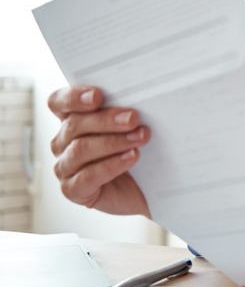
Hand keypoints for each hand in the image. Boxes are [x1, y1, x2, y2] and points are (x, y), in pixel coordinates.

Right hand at [48, 86, 150, 217]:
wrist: (144, 188)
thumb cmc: (135, 151)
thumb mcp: (130, 127)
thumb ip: (124, 112)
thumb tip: (137, 100)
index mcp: (71, 120)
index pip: (58, 102)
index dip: (73, 97)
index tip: (97, 96)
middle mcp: (62, 142)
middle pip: (74, 125)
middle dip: (106, 120)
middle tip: (133, 118)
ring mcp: (64, 167)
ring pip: (80, 150)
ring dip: (114, 142)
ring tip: (140, 138)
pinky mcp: (73, 190)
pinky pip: (88, 176)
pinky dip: (112, 165)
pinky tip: (132, 157)